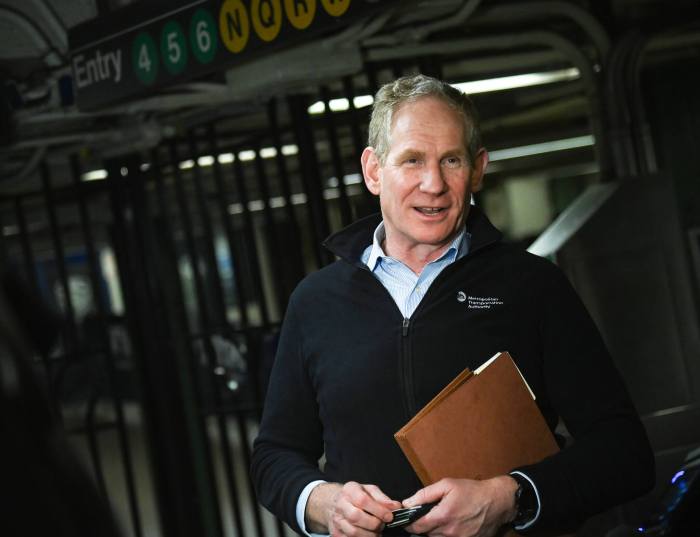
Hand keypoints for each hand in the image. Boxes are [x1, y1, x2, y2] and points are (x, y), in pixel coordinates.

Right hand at [306, 481, 401, 535]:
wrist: (336, 503)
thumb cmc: (356, 496)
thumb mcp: (369, 490)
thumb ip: (382, 498)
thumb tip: (396, 506)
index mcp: (349, 490)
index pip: (362, 500)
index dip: (378, 510)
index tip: (389, 516)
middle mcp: (340, 504)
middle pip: (356, 517)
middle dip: (374, 523)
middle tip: (383, 525)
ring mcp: (336, 520)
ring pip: (353, 532)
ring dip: (370, 535)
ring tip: (377, 532)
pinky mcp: (336, 533)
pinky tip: (369, 535)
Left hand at [402, 476, 517, 536]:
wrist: (496, 501)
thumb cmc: (472, 491)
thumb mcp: (447, 485)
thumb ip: (425, 494)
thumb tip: (408, 502)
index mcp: (443, 516)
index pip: (417, 527)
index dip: (409, 523)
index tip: (408, 518)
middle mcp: (449, 532)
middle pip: (426, 534)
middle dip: (423, 525)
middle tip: (428, 514)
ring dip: (434, 530)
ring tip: (442, 518)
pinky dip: (446, 534)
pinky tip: (451, 524)